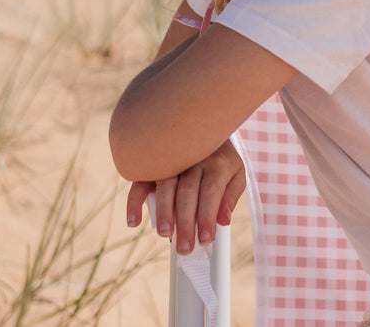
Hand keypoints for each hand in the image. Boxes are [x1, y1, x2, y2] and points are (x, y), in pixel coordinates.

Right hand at [125, 140, 245, 253]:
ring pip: (165, 187)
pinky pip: (140, 181)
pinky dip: (134, 202)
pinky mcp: (153, 162)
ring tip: (165, 234)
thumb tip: (223, 221)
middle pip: (187, 193)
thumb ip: (230, 196)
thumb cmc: (220, 157)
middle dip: (185, 223)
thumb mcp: (236, 172)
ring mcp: (171, 159)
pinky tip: (134, 222)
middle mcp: (193, 159)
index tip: (206, 239)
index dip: (207, 217)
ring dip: (164, 212)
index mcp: (216, 163)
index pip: (211, 192)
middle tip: (185, 248)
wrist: (203, 122)